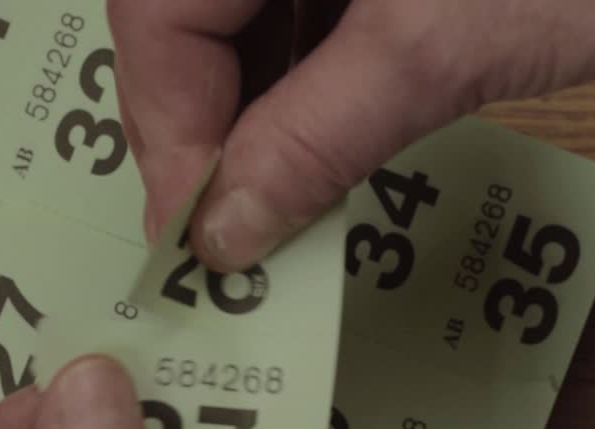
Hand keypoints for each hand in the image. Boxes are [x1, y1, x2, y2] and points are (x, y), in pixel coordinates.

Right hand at [108, 0, 594, 269]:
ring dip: (248, 113)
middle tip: (226, 233)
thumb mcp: (438, 49)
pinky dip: (299, 83)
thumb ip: (313, 139)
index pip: (157, 15)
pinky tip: (317, 142)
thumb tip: (221, 236)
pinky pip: (296, 14)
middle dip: (202, 127)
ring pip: (238, 21)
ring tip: (270, 201)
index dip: (166, 130)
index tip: (195, 239)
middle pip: (185, 18)